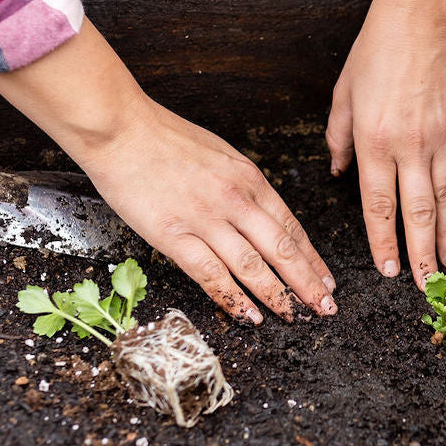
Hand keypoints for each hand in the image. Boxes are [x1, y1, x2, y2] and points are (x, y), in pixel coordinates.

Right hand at [0, 22, 335, 324]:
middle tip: (326, 309)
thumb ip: (241, 185)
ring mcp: (206, 219)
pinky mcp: (175, 235)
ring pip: (253, 267)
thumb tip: (259, 212)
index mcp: (249, 178)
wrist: (120, 128)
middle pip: (282, 250)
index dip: (312, 258)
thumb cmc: (163, 137)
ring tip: (294, 318)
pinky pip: (212, 275)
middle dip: (308, 284)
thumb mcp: (219, 154)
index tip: (326, 281)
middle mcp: (236, 200)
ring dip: (278, 297)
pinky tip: (249, 317)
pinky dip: (234, 299)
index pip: (291, 226)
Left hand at [325, 0, 445, 286]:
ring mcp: (442, 137)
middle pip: (416, 214)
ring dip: (445, 236)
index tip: (385, 270)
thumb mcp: (344, 93)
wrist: (424, 14)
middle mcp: (409, 145)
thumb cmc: (378, 48)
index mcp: (373, 140)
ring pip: (444, 200)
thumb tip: (337, 171)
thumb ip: (338, 138)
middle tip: (425, 285)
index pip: (378, 205)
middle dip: (419, 255)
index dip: (382, 243)